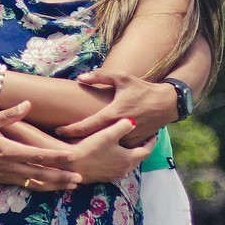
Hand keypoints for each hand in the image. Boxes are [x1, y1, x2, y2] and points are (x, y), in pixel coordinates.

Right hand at [0, 102, 81, 190]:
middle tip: (80, 178)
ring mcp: (6, 175)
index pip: (38, 155)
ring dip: (55, 184)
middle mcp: (9, 165)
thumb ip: (9, 114)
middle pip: (41, 173)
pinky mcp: (3, 179)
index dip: (56, 156)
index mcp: (7, 150)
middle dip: (62, 176)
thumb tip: (27, 103)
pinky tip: (51, 187)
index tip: (72, 156)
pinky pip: (25, 185)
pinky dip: (41, 187)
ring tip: (71, 186)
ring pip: (35, 182)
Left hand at [54, 68, 176, 145]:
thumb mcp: (122, 77)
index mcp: (114, 113)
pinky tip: (95, 149)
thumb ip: (100, 76)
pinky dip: (107, 148)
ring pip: (106, 146)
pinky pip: (118, 148)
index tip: (58, 131)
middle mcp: (120, 129)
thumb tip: (80, 77)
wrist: (166, 103)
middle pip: (93, 139)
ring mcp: (129, 139)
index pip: (88, 125)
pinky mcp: (135, 144)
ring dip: (92, 146)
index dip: (71, 130)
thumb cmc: (141, 89)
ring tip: (75, 146)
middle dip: (77, 141)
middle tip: (62, 140)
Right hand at [68, 118, 155, 182]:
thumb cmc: (91, 148)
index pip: (146, 150)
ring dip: (131, 154)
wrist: (72, 165)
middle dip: (141, 148)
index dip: (151, 142)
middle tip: (142, 138)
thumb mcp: (108, 134)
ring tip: (128, 145)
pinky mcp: (104, 176)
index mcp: (129, 159)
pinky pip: (118, 167)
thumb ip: (123, 126)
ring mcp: (114, 174)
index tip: (154, 134)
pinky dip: (120, 159)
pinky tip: (113, 154)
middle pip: (138, 158)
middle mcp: (125, 169)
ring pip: (128, 163)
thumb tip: (134, 121)